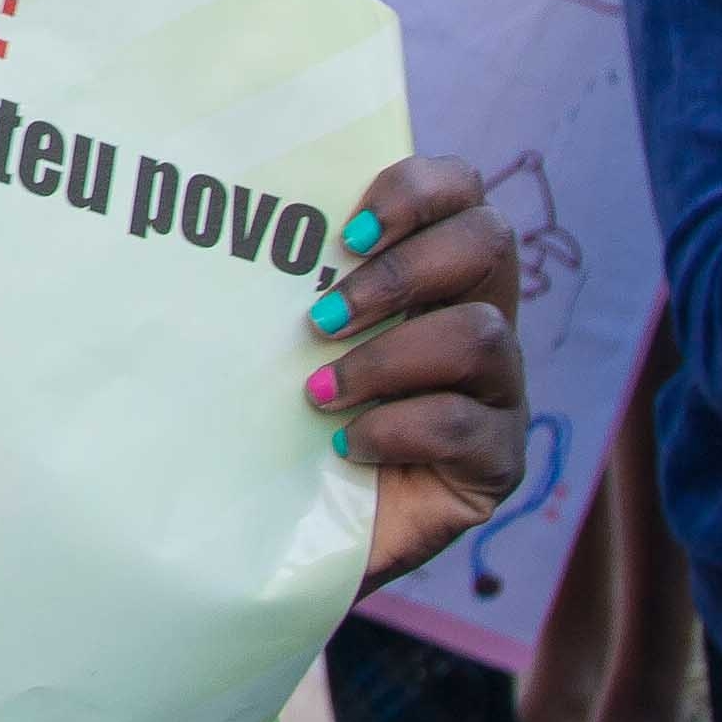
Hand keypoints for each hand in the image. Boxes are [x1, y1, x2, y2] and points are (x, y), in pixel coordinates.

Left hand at [303, 156, 526, 590]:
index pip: (461, 189)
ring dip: (387, 357)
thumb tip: (223, 219)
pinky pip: (468, 425)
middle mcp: (480, 318)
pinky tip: (347, 445)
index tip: (344, 231)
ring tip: (320, 391)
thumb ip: (282, 278)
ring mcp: (499, 391)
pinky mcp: (496, 462)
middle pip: (488, 242)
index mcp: (436, 271)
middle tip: (324, 315)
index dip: (415, 189)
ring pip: (479, 335)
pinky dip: (396, 428)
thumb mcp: (279, 338)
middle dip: (401, 270)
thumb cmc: (280, 417)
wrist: (290, 533)